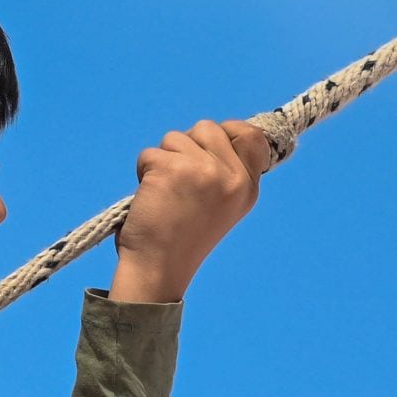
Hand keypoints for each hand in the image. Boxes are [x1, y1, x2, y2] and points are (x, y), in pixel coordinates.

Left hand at [110, 118, 272, 303]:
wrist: (158, 269)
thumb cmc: (182, 240)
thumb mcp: (220, 206)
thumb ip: (223, 173)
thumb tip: (210, 135)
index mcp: (247, 188)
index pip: (252, 136)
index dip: (229, 129)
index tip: (207, 143)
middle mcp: (231, 177)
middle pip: (208, 127)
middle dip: (187, 145)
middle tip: (179, 181)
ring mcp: (204, 171)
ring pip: (176, 137)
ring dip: (163, 160)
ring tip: (165, 194)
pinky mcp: (172, 168)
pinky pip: (150, 153)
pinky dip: (144, 171)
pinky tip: (151, 199)